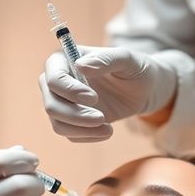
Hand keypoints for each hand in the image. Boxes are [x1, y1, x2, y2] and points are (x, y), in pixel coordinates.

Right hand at [39, 46, 177, 141]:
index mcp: (64, 60)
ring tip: (108, 128)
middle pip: (51, 105)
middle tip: (101, 118)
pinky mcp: (71, 120)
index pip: (52, 78)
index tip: (93, 97)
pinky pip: (70, 134)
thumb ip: (105, 59)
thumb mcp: (126, 59)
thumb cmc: (134, 68)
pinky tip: (107, 130)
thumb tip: (80, 65)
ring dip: (81, 129)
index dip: (69, 90)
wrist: (143, 89)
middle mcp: (57, 82)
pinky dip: (88, 136)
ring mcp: (63, 103)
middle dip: (75, 115)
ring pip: (58, 123)